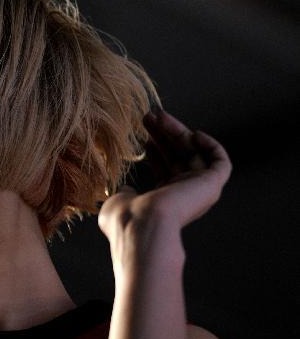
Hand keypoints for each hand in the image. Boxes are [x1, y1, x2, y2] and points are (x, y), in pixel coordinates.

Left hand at [99, 108, 232, 239]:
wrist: (141, 224)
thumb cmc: (125, 218)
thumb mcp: (118, 203)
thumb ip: (124, 194)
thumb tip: (126, 189)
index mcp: (163, 200)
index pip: (165, 169)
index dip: (156, 150)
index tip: (144, 135)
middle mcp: (183, 196)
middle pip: (178, 156)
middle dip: (164, 135)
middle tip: (148, 116)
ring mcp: (198, 191)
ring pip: (194, 153)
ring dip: (178, 132)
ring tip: (158, 114)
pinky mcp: (211, 186)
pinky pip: (220, 162)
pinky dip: (211, 146)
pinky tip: (194, 133)